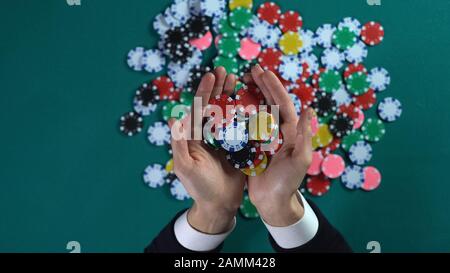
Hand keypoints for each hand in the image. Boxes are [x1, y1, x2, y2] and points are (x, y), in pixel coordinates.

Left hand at [170, 67, 245, 233]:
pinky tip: (252, 101)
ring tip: (237, 80)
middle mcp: (207, 135)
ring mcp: (223, 140)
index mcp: (193, 137)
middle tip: (225, 71)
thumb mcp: (185, 166)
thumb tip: (174, 118)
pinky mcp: (237, 147)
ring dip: (231, 96)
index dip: (204, 92)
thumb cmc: (198, 187)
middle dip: (218, 88)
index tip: (212, 75)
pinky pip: (241, 127)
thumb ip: (179, 143)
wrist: (219, 205)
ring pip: (227, 113)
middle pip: (212, 106)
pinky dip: (245, 113)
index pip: (198, 109)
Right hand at [245, 65, 313, 226]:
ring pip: (256, 111)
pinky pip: (244, 125)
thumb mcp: (299, 160)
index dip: (272, 86)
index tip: (262, 72)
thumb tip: (309, 109)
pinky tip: (230, 105)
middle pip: (269, 102)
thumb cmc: (288, 183)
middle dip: (260, 85)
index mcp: (290, 131)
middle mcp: (277, 131)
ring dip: (249, 95)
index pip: (282, 103)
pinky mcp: (252, 146)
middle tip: (249, 71)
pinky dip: (238, 113)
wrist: (273, 202)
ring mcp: (264, 137)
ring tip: (240, 82)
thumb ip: (303, 136)